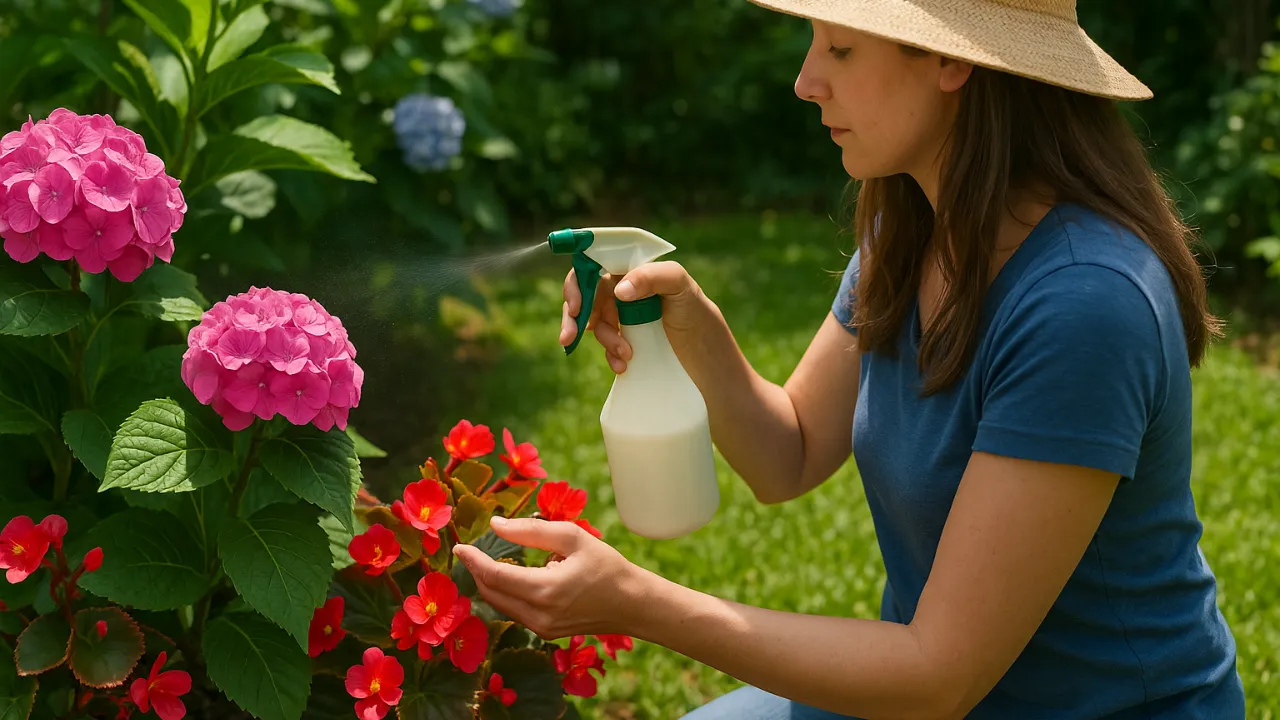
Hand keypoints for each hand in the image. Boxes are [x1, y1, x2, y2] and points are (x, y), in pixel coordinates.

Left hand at [452, 517, 645, 639]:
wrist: (633, 604)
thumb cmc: (606, 566)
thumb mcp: (572, 538)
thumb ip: (530, 531)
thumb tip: (495, 525)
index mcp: (545, 590)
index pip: (494, 575)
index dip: (473, 559)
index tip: (459, 546)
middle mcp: (538, 615)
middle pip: (491, 592)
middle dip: (477, 571)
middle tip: (472, 551)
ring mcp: (541, 628)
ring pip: (500, 604)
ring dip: (491, 582)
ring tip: (491, 561)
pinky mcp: (545, 633)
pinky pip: (515, 611)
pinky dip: (507, 593)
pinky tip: (516, 577)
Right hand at [559, 260, 708, 373]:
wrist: (710, 363)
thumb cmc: (699, 316)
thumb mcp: (682, 287)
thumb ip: (652, 277)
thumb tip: (618, 290)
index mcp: (635, 270)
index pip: (595, 265)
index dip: (578, 282)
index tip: (576, 305)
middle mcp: (627, 290)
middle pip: (587, 295)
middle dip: (575, 316)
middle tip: (569, 337)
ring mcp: (625, 317)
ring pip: (595, 323)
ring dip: (604, 339)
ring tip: (625, 356)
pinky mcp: (626, 341)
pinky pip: (605, 345)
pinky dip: (609, 355)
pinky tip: (623, 366)